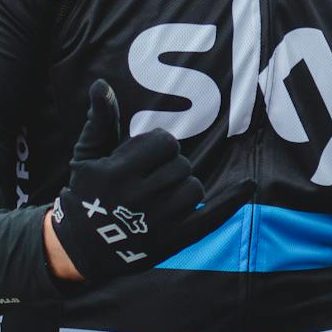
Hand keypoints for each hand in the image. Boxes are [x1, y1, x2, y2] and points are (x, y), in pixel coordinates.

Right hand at [47, 79, 252, 283]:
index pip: (164, 143)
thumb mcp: (87, 155)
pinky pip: (210, 217)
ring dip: (183, 186)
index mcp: (117, 174)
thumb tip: (101, 83)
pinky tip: (249, 185)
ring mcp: (157, 224)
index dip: (158, 145)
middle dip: (169, 166)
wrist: (81, 247)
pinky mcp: (172, 242)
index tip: (145, 157)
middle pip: (181, 165)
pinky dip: (231, 201)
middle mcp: (138, 199)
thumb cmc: (86, 193)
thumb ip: (100, 119)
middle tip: (149, 179)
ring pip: (194, 188)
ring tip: (160, 195)